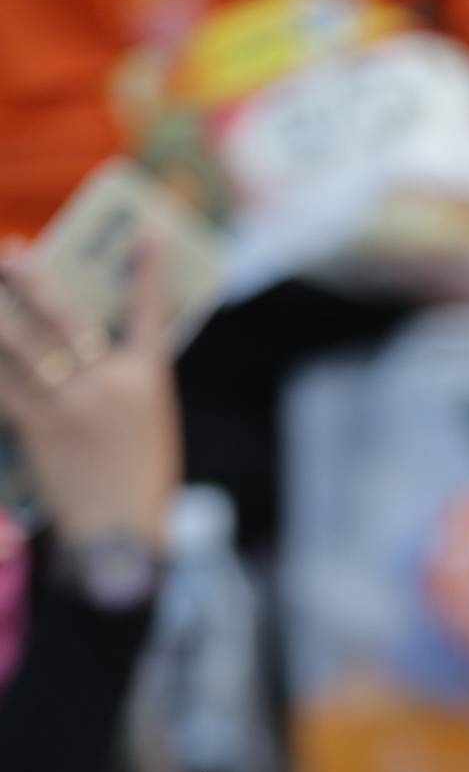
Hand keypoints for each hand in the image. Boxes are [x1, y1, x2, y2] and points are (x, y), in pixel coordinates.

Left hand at [0, 235, 179, 554]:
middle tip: (10, 252)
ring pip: (20, 346)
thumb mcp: (149, 424)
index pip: (151, 314)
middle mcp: (107, 386)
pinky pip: (2, 384)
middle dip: (32, 279)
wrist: (122, 542)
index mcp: (146, 383)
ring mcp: (69, 407)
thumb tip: (78, 342)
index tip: (146, 229)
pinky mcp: (37, 430)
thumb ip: (121, 381)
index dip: (148, 269)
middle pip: (63, 317)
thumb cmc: (139, 482)